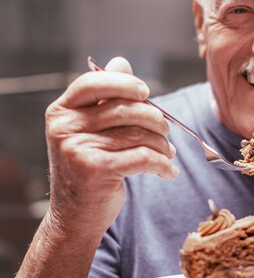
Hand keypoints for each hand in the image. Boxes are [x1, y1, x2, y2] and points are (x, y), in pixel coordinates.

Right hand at [45, 57, 178, 234]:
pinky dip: (162, 164)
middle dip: (155, 119)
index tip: (146, 92)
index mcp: (61, 112)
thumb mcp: (91, 130)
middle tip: (166, 130)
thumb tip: (122, 62)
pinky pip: (143, 157)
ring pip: (137, 134)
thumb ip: (106, 97)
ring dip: (162, 145)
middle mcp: (64, 128)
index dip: (124, 83)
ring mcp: (77, 149)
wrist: (75, 216)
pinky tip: (169, 171)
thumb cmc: (89, 168)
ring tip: (168, 153)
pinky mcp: (96, 170)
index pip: (93, 83)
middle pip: (124, 109)